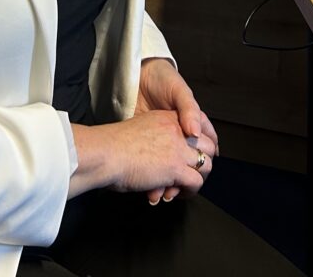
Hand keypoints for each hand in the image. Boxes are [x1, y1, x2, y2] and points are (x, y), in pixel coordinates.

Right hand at [69, 110, 206, 198]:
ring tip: (188, 186)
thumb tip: (155, 158)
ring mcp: (178, 149)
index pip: (196, 128)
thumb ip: (153, 139)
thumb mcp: (138, 131)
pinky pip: (197, 182)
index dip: (199, 144)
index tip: (194, 156)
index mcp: (166, 118)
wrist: (105, 153)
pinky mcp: (176, 167)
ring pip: (207, 164)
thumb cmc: (112, 146)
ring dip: (200, 178)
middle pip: (207, 145)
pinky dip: (192, 191)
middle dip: (204, 161)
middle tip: (195, 173)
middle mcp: (176, 130)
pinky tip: (180, 194)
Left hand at [136, 58, 217, 201]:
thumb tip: (195, 132)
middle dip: (189, 180)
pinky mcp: (148, 148)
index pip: (208, 146)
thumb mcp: (179, 91)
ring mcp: (164, 143)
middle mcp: (181, 135)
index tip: (201, 173)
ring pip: (173, 171)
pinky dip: (156, 182)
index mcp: (193, 122)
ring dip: (172, 185)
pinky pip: (155, 170)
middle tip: (184, 189)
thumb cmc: (161, 80)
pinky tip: (153, 190)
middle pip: (191, 164)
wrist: (134, 77)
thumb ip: (189, 110)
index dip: (206, 161)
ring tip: (167, 194)